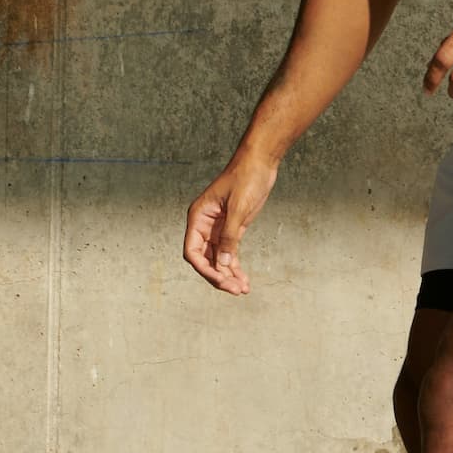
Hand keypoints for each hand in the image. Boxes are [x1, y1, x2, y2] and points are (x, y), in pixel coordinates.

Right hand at [182, 155, 278, 294]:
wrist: (260, 162)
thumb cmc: (246, 178)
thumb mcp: (239, 208)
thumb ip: (230, 237)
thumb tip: (223, 264)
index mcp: (198, 218)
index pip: (192, 252)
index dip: (204, 269)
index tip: (220, 280)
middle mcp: (204, 225)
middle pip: (205, 260)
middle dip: (218, 276)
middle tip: (235, 290)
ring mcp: (218, 228)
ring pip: (218, 259)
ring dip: (228, 275)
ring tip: (243, 290)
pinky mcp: (233, 229)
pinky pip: (230, 253)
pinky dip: (236, 267)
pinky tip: (245, 281)